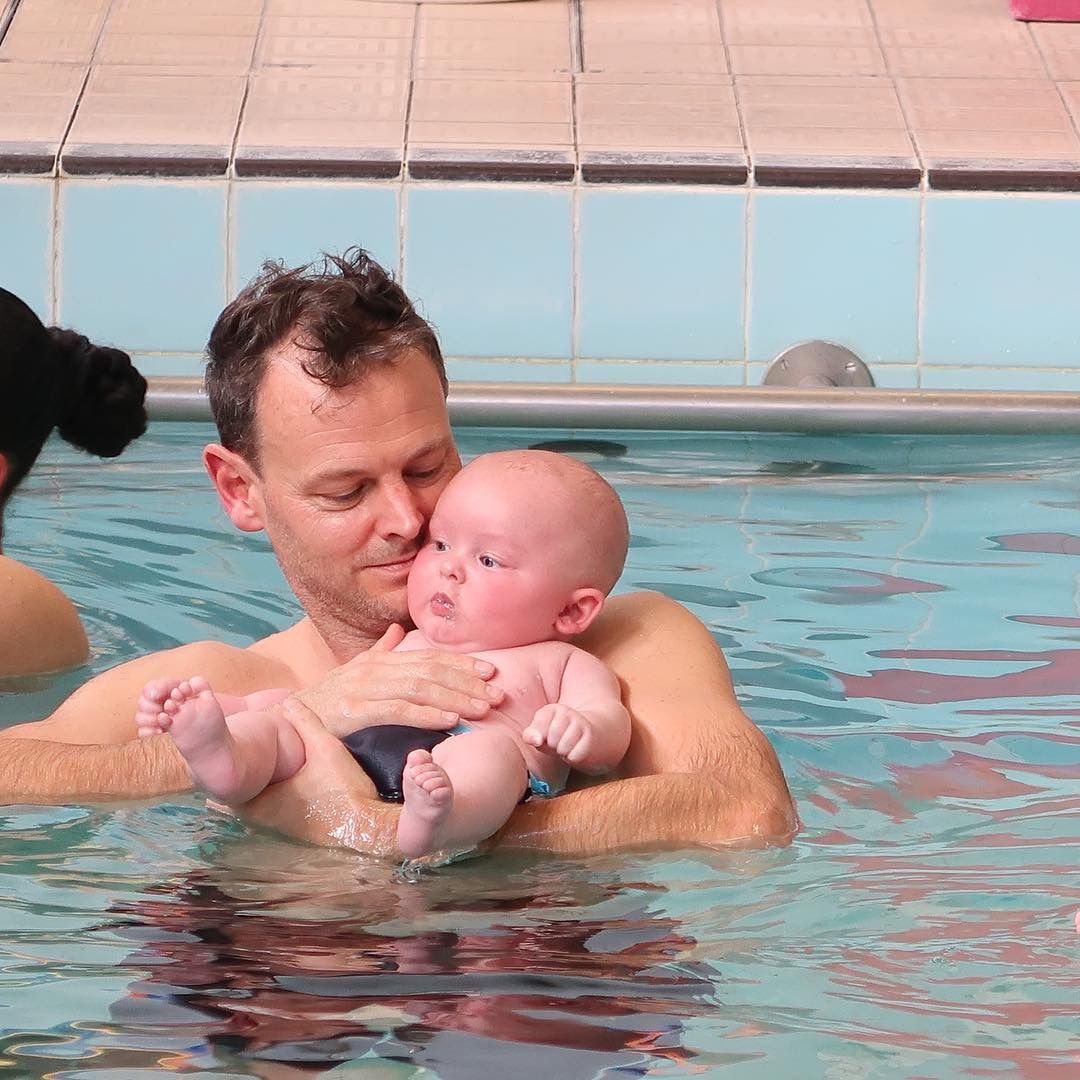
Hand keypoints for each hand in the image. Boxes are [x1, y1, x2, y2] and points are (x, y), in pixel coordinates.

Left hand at [234, 698, 396, 854]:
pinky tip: (284, 785)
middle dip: (240, 779)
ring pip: (256, 806)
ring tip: (257, 768)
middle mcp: (264, 820)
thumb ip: (305, 723)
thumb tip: (288, 702)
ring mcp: (279, 829)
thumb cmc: (343, 791)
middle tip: (239, 758)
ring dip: (256, 789)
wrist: (367, 828)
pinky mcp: (294, 832)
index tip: (222, 756)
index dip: (224, 771)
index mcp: (262, 803)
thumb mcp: (325, 749)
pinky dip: (271, 798)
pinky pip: (272, 812)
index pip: (226, 790)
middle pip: (239, 798)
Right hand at [292, 624, 503, 736]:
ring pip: (420, 688)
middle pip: (431, 671)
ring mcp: (364, 688)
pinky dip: (427, 714)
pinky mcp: (355, 712)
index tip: (491, 672)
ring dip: (457, 698)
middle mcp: (375, 669)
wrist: (287, 719)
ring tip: (483, 708)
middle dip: (468, 681)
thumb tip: (394, 631)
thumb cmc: (324, 700)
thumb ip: (377, 651)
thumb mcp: (352, 672)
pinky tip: (451, 721)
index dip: (462, 664)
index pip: (429, 658)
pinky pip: (398, 711)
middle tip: (498, 692)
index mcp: (379, 660)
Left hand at [523, 704, 593, 765]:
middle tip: (559, 743)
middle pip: (551, 738)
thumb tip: (536, 740)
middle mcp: (567, 712)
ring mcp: (580, 723)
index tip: (547, 737)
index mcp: (551, 709)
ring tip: (568, 747)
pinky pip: (574, 756)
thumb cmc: (560, 737)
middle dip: (553, 746)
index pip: (537, 728)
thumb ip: (530, 735)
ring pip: (563, 747)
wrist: (590, 736)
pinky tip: (576, 750)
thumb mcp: (542, 734)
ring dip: (563, 752)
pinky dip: (572, 757)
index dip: (540, 739)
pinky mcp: (591, 737)